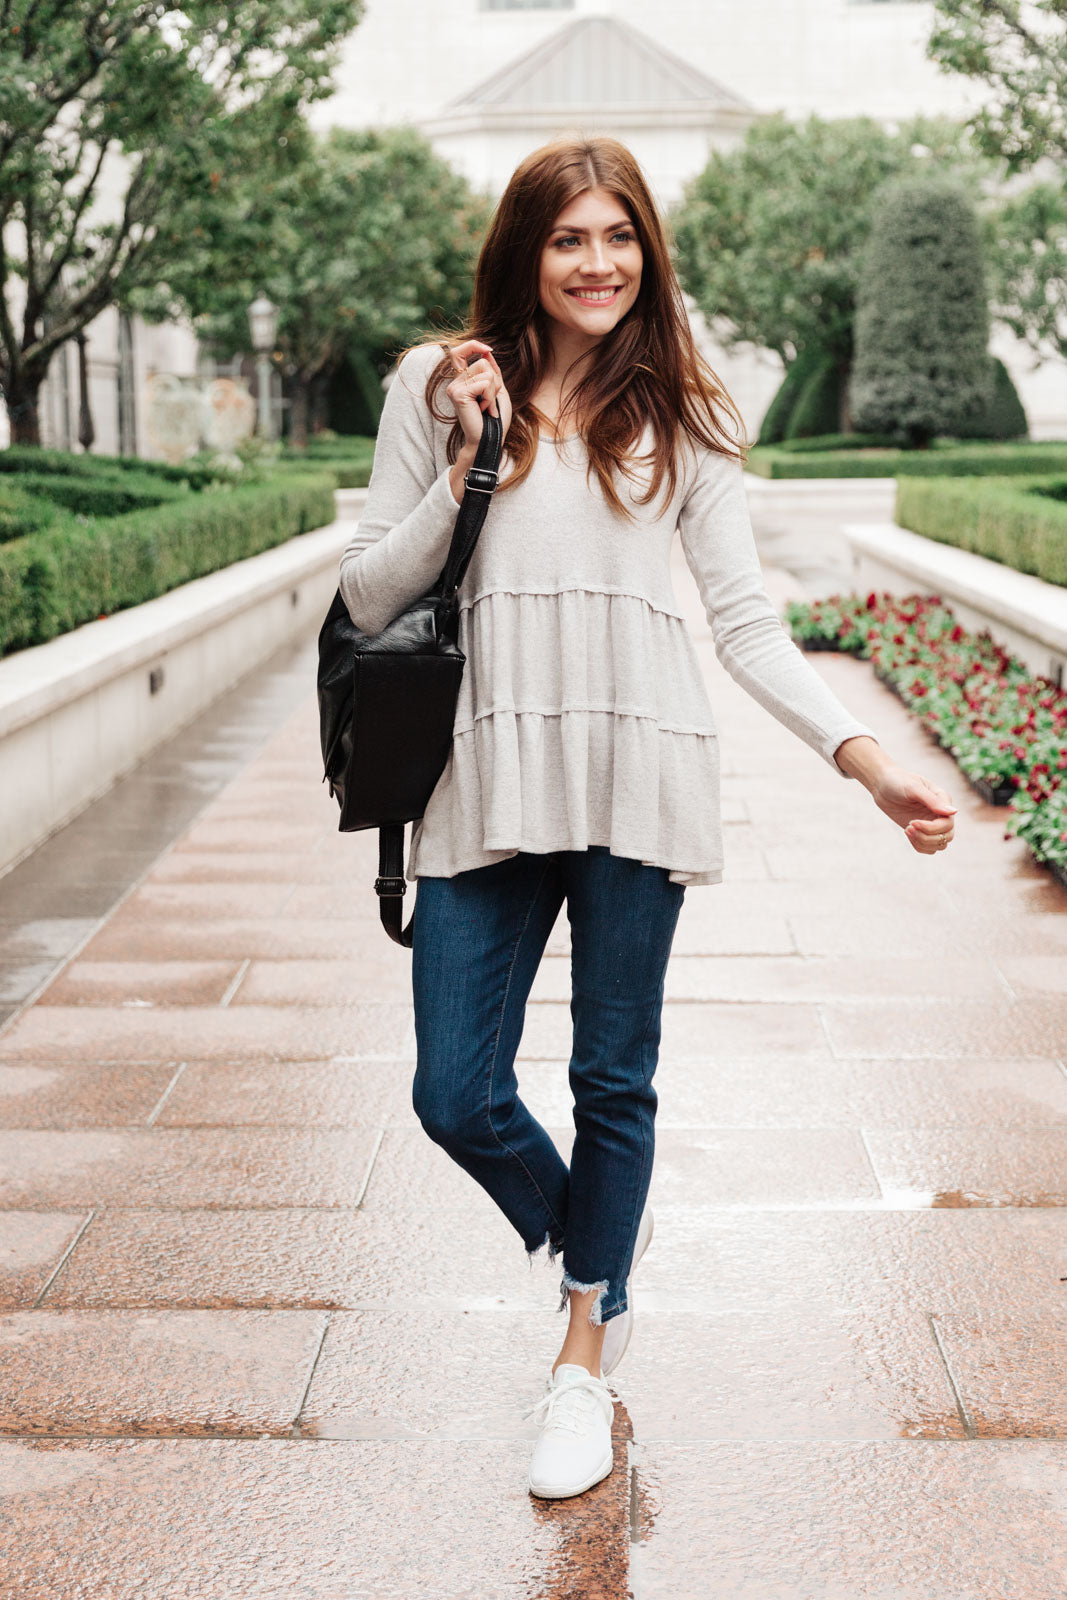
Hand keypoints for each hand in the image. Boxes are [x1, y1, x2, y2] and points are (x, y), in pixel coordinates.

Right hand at [446, 338, 512, 453]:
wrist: (489, 440)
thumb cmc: (494, 420)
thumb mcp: (497, 390)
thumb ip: (491, 371)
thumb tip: (486, 351)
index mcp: (461, 381)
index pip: (459, 352)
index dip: (473, 345)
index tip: (488, 349)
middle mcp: (454, 383)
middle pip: (482, 362)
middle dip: (494, 380)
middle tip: (490, 400)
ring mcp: (454, 388)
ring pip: (485, 372)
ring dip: (493, 390)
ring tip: (487, 407)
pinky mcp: (458, 394)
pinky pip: (484, 383)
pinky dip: (490, 396)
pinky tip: (484, 410)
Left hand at [871, 763, 957, 854]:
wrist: (883, 785)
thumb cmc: (899, 782)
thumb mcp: (914, 788)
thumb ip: (933, 801)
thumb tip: (954, 812)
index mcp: (943, 800)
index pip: (947, 823)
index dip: (931, 828)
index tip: (912, 822)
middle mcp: (941, 813)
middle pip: (947, 836)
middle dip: (927, 837)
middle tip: (908, 828)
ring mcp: (932, 823)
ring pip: (939, 844)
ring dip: (923, 842)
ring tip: (907, 830)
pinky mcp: (922, 830)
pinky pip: (928, 847)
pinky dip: (919, 846)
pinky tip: (907, 833)